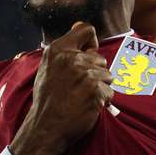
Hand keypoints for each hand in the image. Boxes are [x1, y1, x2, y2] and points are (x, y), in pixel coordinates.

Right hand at [10, 22, 113, 154]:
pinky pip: (110, 91)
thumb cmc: (48, 99)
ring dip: (100, 87)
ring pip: (107, 75)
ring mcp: (84, 74)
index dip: (91, 43)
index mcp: (58, 49)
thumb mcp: (47, 67)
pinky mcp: (95, 90)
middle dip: (95, 73)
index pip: (86, 29)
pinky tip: (88, 106)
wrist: (46, 127)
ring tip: (82, 98)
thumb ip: (65, 49)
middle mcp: (71, 58)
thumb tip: (80, 26)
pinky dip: (103, 101)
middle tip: (79, 88)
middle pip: (100, 58)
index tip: (88, 55)